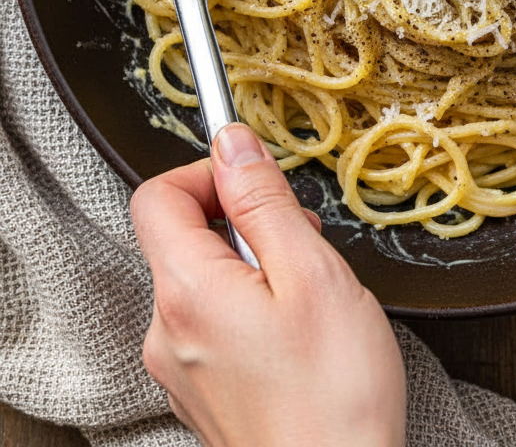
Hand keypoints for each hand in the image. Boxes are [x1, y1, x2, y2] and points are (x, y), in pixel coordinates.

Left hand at [131, 124, 405, 446]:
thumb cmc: (335, 397)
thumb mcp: (313, 273)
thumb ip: (264, 201)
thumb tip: (232, 144)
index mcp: (186, 292)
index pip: (156, 196)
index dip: (206, 171)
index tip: (255, 176)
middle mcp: (168, 331)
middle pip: (181, 237)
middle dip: (242, 221)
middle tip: (302, 241)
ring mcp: (182, 369)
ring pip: (203, 281)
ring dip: (252, 266)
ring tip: (310, 295)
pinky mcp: (204, 395)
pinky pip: (213, 324)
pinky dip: (251, 308)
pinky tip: (299, 334)